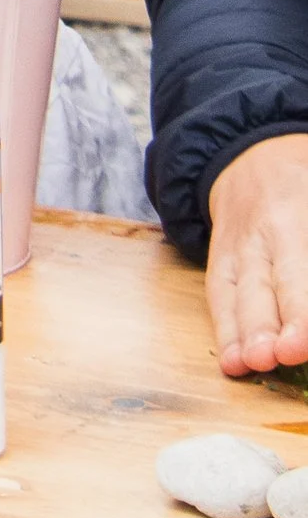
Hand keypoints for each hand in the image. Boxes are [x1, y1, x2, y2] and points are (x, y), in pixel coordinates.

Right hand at [206, 135, 307, 371]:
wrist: (258, 153)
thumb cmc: (306, 180)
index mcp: (298, 212)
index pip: (300, 264)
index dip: (302, 307)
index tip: (303, 341)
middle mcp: (267, 230)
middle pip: (270, 278)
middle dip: (273, 319)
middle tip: (279, 354)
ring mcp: (239, 245)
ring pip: (240, 290)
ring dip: (246, 330)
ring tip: (252, 364)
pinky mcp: (220, 259)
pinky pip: (218, 294)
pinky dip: (224, 329)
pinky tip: (232, 362)